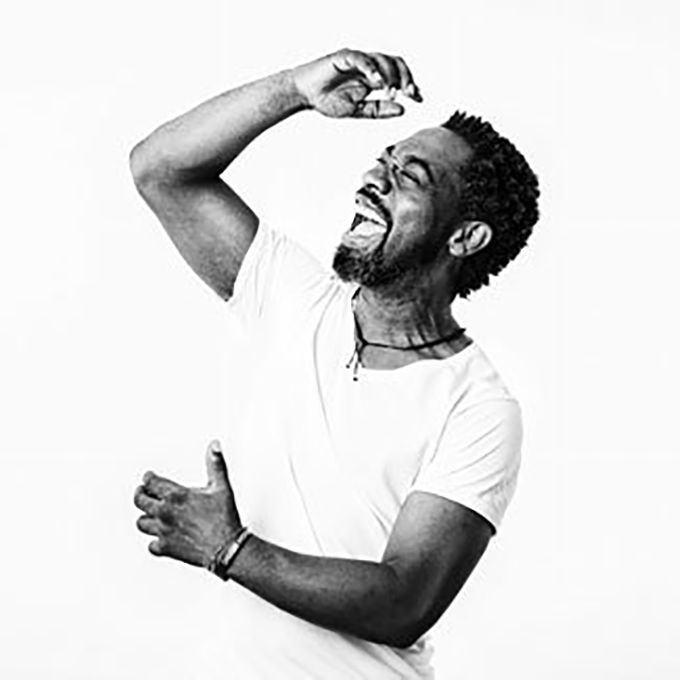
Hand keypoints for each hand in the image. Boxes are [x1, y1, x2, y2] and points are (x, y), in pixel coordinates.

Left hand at [133, 440, 241, 567]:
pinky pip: (151, 544)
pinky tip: (159, 537)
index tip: (148, 477)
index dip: (148, 478)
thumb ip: (215, 464)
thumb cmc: (224, 518)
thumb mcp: (221, 486)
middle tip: (142, 492)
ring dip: (145, 516)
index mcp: (176, 495)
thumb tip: (214, 446)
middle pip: (140, 501)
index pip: (151, 482)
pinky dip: (154, 540)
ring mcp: (163, 531)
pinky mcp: (165, 547)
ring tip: (149, 513)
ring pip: (141, 523)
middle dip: (140, 494)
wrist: (226, 547)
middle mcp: (165, 512)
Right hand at [291, 48, 421, 118]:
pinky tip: (377, 81)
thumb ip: (379, 110)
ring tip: (391, 92)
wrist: (305, 95)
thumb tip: (402, 109)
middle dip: (406, 77)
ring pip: (382, 59)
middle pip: (396, 63)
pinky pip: (362, 58)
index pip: (398, 76)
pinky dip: (372, 68)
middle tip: (410, 92)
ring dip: (390, 75)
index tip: (419, 98)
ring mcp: (358, 60)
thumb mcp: (357, 110)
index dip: (410, 85)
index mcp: (373, 78)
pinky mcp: (344, 57)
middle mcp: (369, 67)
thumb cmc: (327, 101)